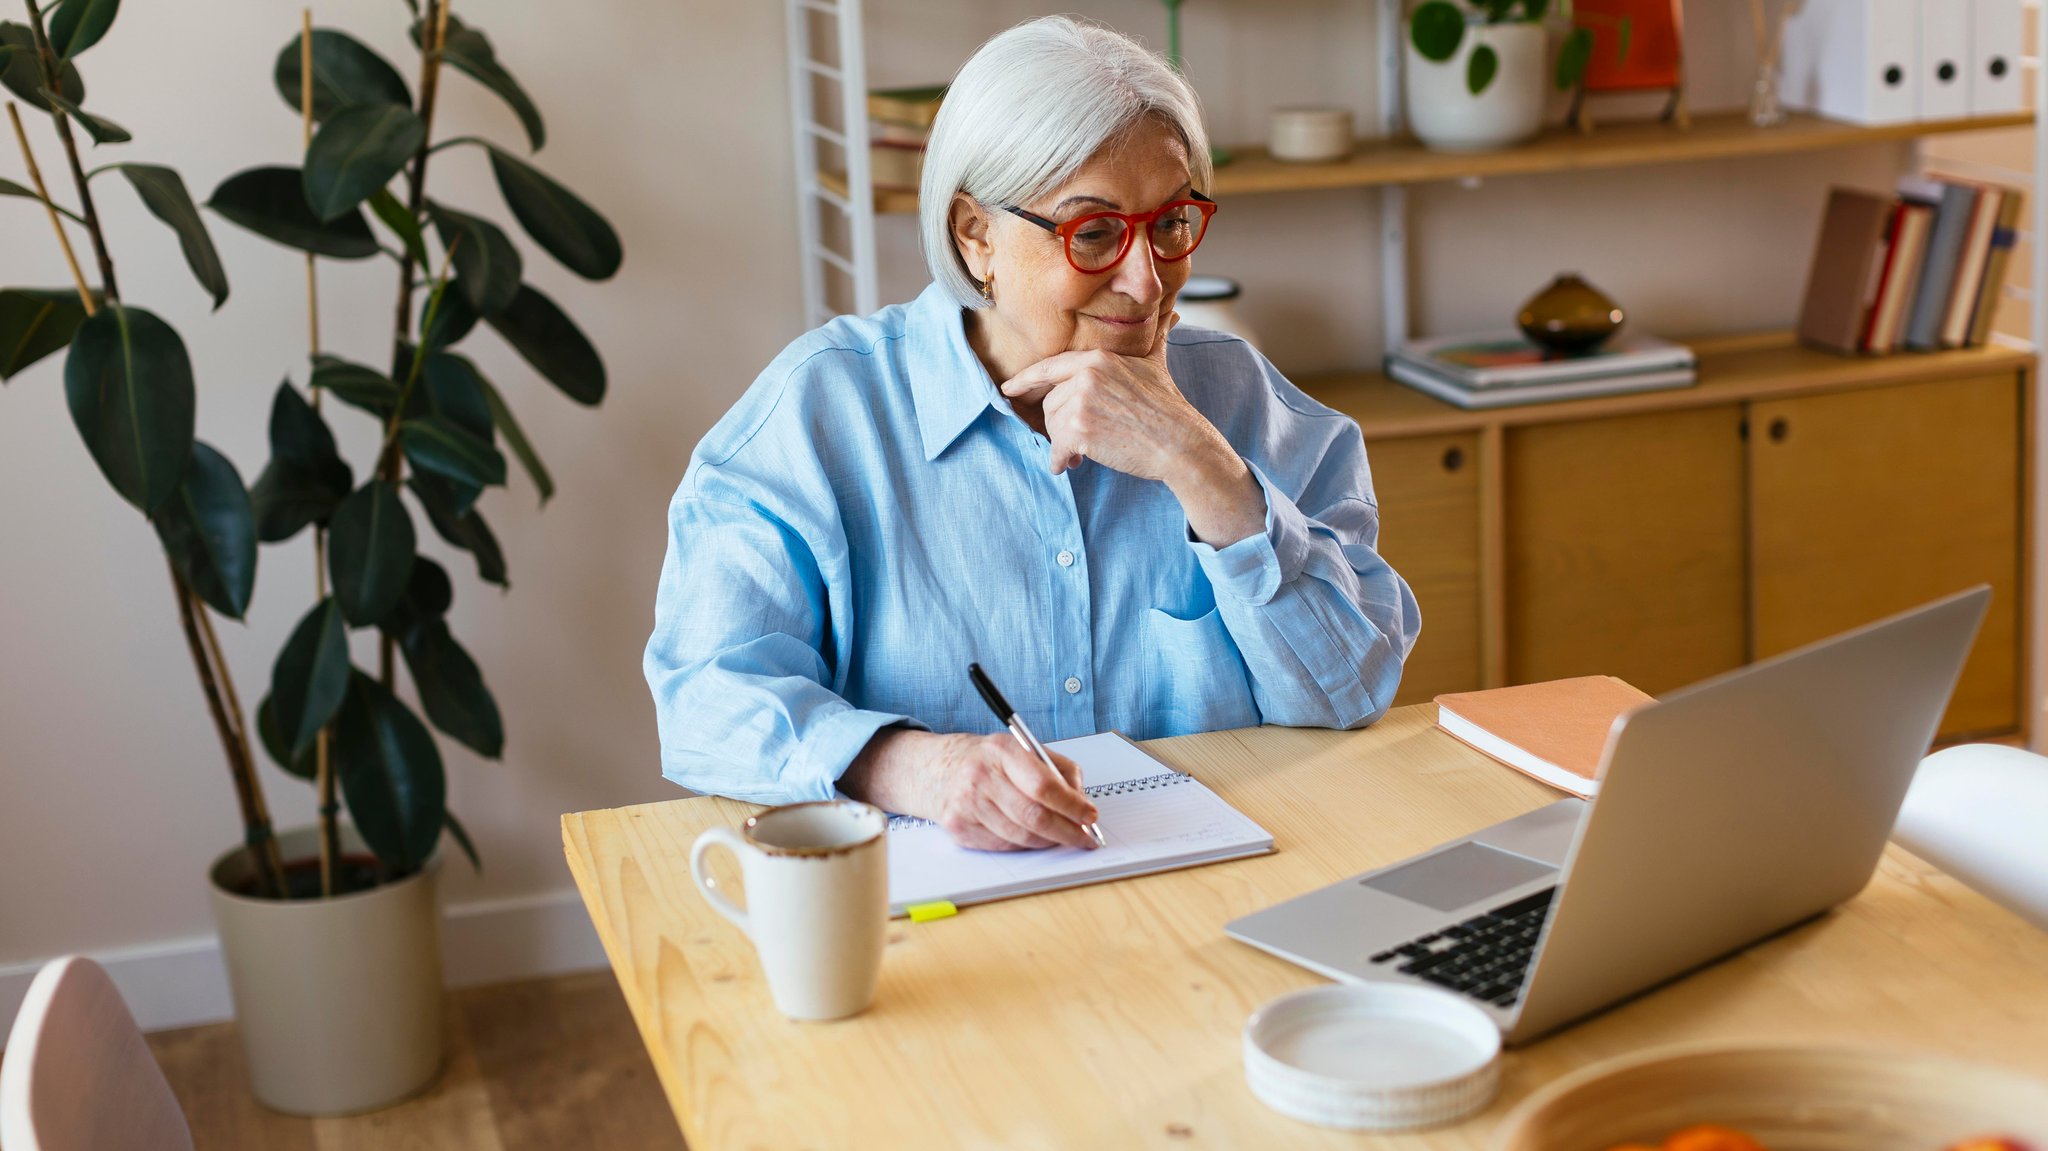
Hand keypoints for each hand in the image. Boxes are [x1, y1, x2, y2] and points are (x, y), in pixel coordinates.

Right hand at [842, 730, 1099, 850]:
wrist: (936, 770)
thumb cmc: (987, 760)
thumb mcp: (1021, 749)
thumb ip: (1057, 769)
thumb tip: (1081, 801)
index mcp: (1001, 751)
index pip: (1043, 785)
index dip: (1071, 806)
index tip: (1090, 816)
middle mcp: (981, 777)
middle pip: (1033, 816)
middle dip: (1067, 832)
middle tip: (1084, 838)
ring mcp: (967, 805)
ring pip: (1021, 836)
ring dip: (1048, 841)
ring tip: (1062, 837)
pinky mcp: (959, 828)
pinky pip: (1003, 845)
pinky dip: (1025, 845)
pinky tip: (1033, 837)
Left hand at [999, 314, 1266, 545]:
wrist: (1179, 441)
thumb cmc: (1167, 405)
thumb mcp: (1156, 363)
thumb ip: (1154, 339)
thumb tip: (1171, 314)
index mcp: (1096, 357)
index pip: (1049, 367)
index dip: (1025, 380)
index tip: (1008, 389)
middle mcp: (1084, 375)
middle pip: (1050, 403)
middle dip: (1060, 424)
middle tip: (1081, 439)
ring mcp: (1080, 402)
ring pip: (1052, 427)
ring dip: (1063, 444)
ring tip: (1083, 452)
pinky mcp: (1080, 430)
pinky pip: (1056, 448)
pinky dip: (1059, 461)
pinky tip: (1069, 465)